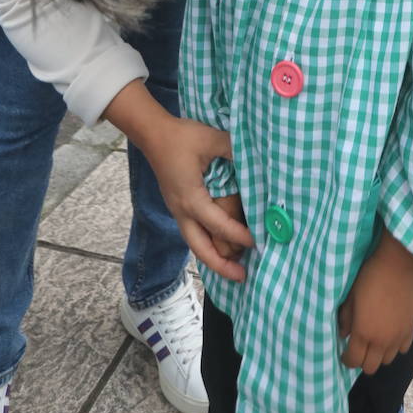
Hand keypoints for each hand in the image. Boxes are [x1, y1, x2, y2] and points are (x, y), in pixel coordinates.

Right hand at [145, 118, 254, 279]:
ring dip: (214, 258)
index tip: (259, 242)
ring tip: (235, 268)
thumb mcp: (211, 140)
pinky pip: (193, 233)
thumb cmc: (182, 137)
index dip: (240, 236)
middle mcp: (182, 211)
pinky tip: (220, 245)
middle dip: (221, 266)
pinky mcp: (178, 206)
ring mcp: (178, 211)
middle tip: (243, 278)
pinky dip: (207, 245)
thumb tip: (257, 163)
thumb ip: (235, 152)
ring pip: (195, 244)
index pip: (219, 226)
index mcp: (191, 199)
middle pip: (201, 249)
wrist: (154, 134)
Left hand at [338, 233, 412, 374]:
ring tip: (375, 340)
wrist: (396, 266)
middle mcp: (381, 341)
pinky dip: (395, 346)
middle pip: (370, 368)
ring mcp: (398, 337)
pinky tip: (390, 334)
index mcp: (363, 333)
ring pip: (387, 361)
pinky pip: (402, 349)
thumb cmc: (369, 279)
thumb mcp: (350, 298)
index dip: (346, 359)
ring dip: (379, 354)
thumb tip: (343, 335)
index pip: (353, 361)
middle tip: (359, 347)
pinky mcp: (410, 330)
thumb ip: (345, 320)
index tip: (345, 352)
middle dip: (362, 360)